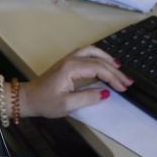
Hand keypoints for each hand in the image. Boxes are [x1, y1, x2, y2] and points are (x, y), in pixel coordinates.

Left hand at [18, 44, 133, 118]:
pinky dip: (99, 56)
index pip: (99, 69)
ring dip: (107, 59)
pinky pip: (87, 54)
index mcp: (72, 68)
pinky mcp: (67, 62)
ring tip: (119, 68)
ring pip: (93, 52)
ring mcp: (69, 59)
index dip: (114, 78)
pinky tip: (104, 62)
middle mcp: (72, 59)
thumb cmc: (45, 102)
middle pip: (99, 60)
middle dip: (115, 71)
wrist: (28, 98)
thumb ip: (88, 97)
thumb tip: (105, 92)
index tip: (123, 88)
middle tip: (128, 81)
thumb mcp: (67, 105)